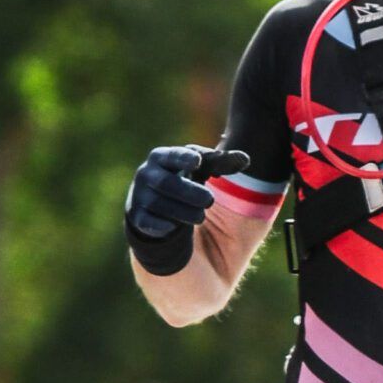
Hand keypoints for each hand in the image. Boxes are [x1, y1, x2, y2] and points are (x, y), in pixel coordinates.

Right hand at [125, 145, 248, 240]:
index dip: (183, 158)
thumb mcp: (202, 170)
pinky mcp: (137, 218)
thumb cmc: (184, 181)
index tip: (198, 161)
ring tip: (200, 217)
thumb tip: (246, 160)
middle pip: (167, 183)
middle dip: (190, 193)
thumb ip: (223, 162)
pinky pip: (147, 222)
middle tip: (210, 201)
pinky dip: (163, 225)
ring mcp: (139, 196)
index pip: (171, 155)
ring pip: (159, 204)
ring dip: (184, 212)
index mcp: (162, 158)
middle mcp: (147, 175)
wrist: (158, 210)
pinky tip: (175, 227)